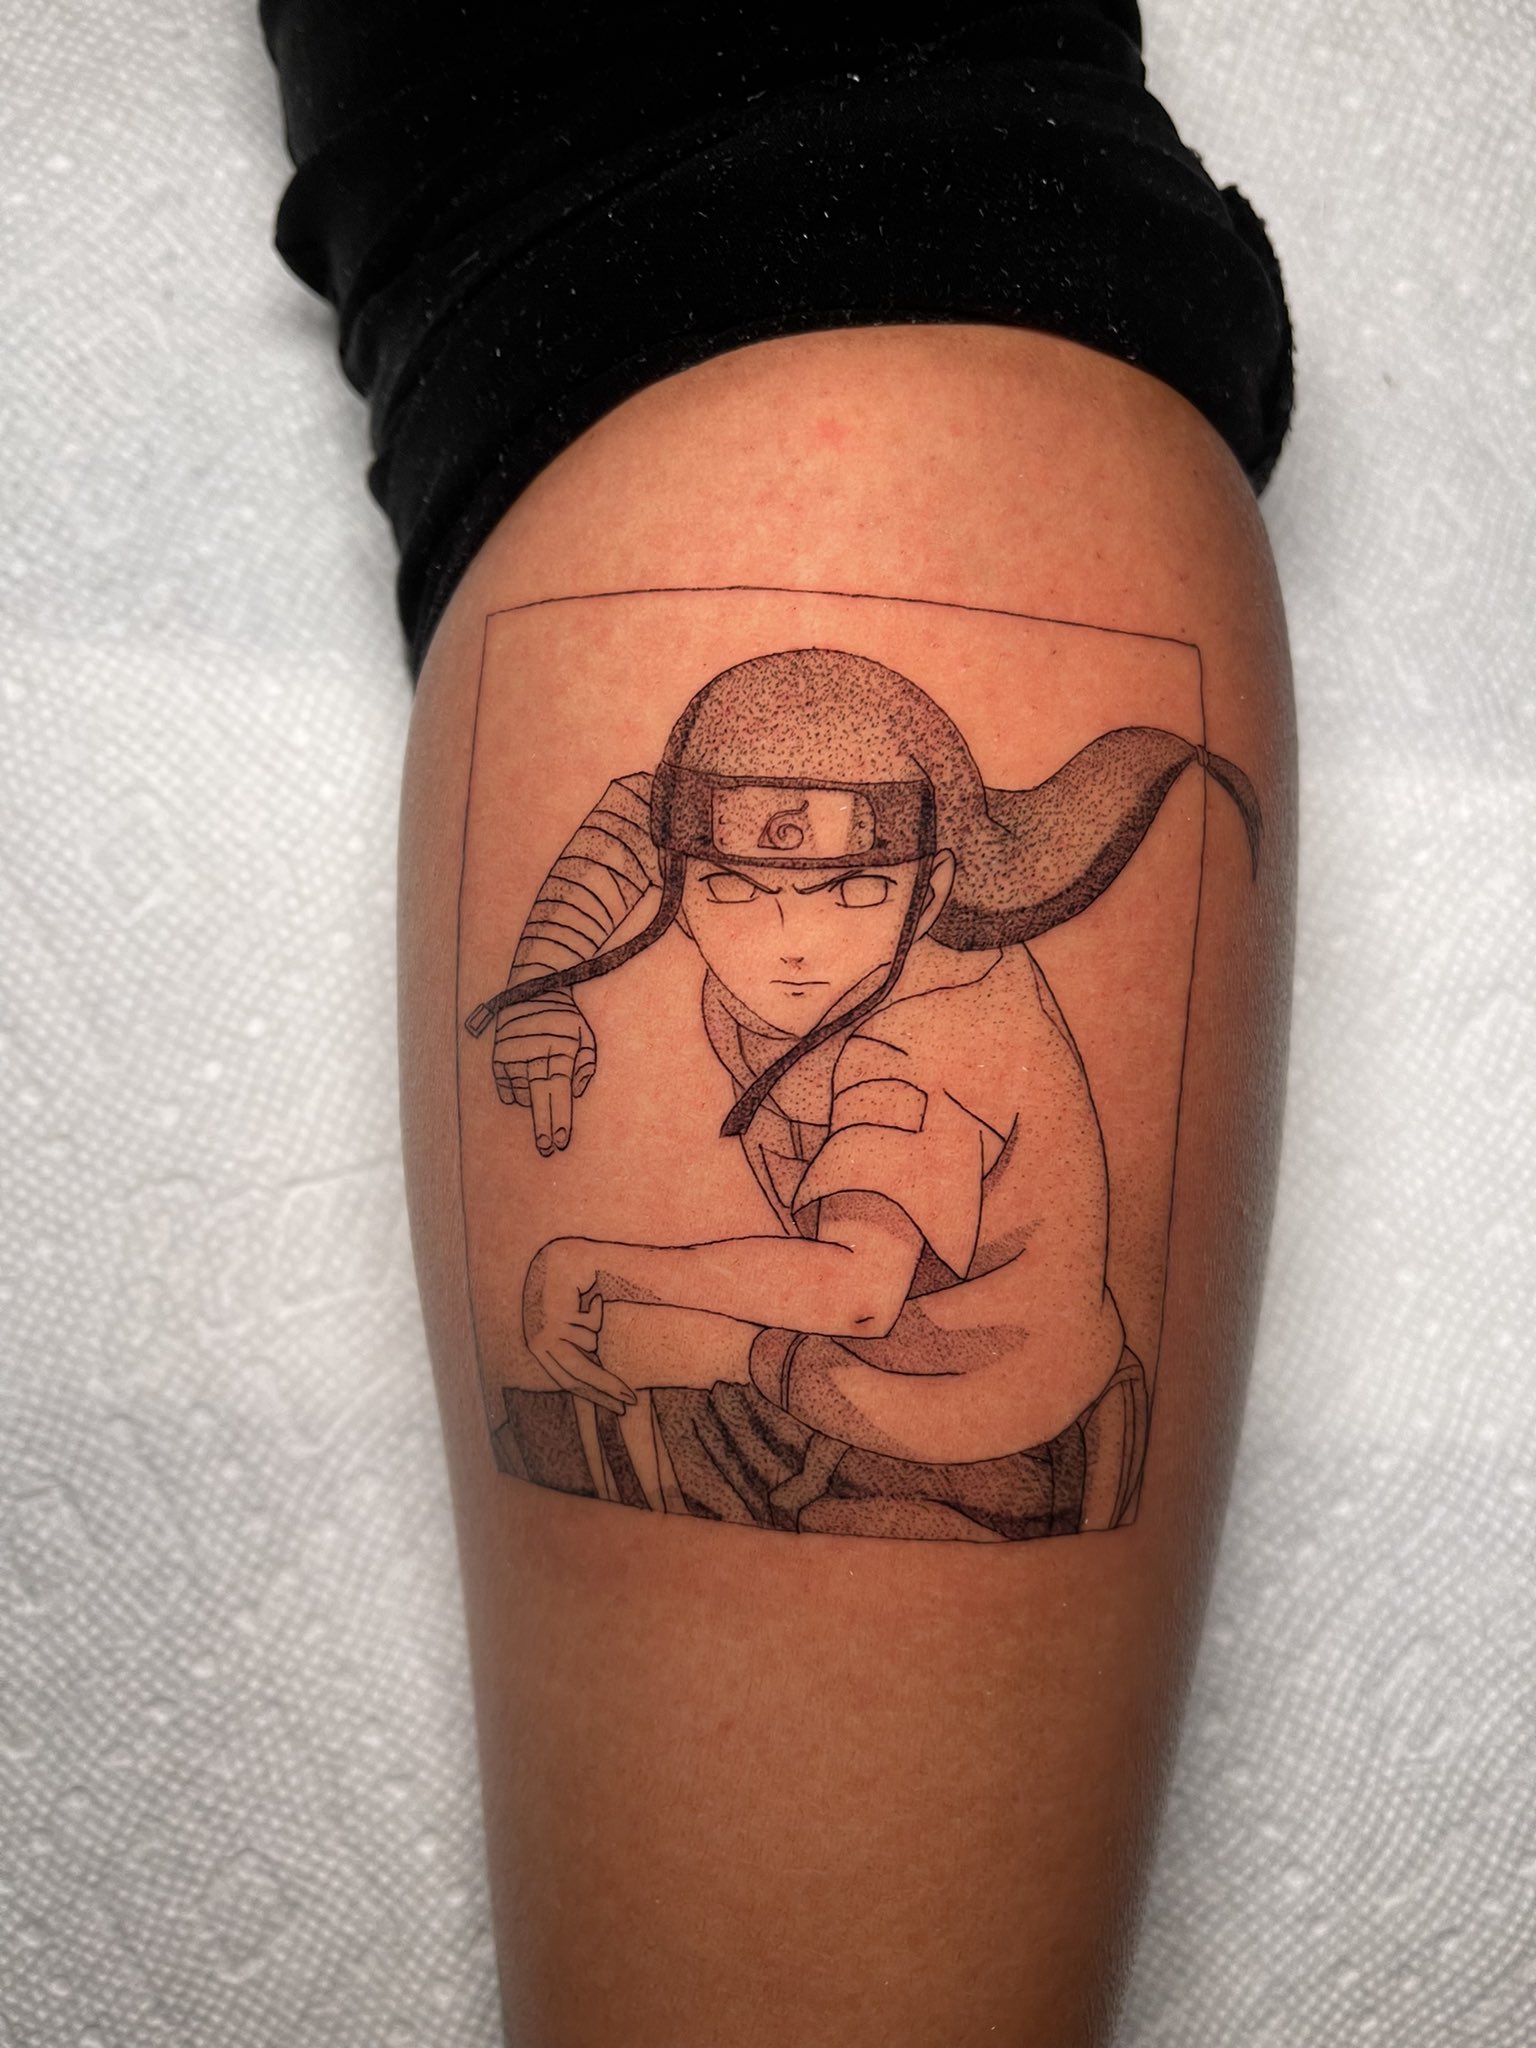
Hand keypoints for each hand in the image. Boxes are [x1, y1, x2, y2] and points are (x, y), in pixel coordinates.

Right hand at [492, 990, 596, 1154]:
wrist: (532, 988)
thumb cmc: (565, 1018)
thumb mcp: (586, 1037)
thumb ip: (586, 1067)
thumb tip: (572, 1092)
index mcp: (559, 1051)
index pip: (560, 1092)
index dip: (560, 1118)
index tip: (560, 1141)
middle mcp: (533, 1055)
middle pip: (538, 1099)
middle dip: (543, 1127)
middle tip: (547, 1150)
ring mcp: (512, 1057)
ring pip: (525, 1095)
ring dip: (535, 1095)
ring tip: (542, 1070)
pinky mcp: (497, 1058)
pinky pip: (508, 1090)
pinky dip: (519, 1090)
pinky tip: (527, 1074)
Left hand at [522, 1238, 635, 1415]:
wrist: (559, 1256)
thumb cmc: (566, 1289)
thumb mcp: (570, 1326)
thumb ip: (578, 1351)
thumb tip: (601, 1384)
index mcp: (538, 1348)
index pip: (568, 1381)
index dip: (595, 1395)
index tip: (619, 1406)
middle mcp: (537, 1343)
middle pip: (578, 1375)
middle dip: (606, 1387)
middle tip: (631, 1400)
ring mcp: (545, 1330)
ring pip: (589, 1345)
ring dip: (596, 1325)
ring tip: (590, 1302)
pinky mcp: (556, 1316)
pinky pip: (591, 1325)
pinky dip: (595, 1309)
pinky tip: (589, 1294)